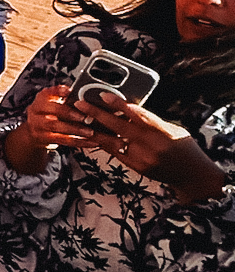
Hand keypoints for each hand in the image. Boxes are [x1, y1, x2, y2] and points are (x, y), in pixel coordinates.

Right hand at [23, 85, 97, 151]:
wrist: (33, 133)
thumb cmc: (47, 115)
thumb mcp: (50, 104)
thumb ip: (61, 97)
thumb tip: (77, 92)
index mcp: (39, 101)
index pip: (46, 93)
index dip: (58, 91)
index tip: (69, 91)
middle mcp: (36, 113)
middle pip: (51, 110)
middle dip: (68, 113)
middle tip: (83, 116)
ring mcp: (38, 127)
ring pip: (56, 127)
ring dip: (75, 129)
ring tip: (90, 132)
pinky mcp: (44, 140)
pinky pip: (63, 141)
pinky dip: (78, 141)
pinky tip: (90, 142)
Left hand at [78, 94, 226, 200]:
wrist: (192, 176)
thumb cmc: (184, 148)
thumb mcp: (172, 128)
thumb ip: (150, 121)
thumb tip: (127, 109)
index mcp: (161, 131)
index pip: (136, 114)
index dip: (118, 104)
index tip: (103, 95)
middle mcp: (150, 145)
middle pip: (118, 127)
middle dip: (97, 114)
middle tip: (80, 104)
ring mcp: (142, 158)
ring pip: (112, 141)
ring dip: (94, 130)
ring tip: (79, 120)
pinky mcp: (137, 167)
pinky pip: (115, 152)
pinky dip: (104, 142)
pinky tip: (92, 135)